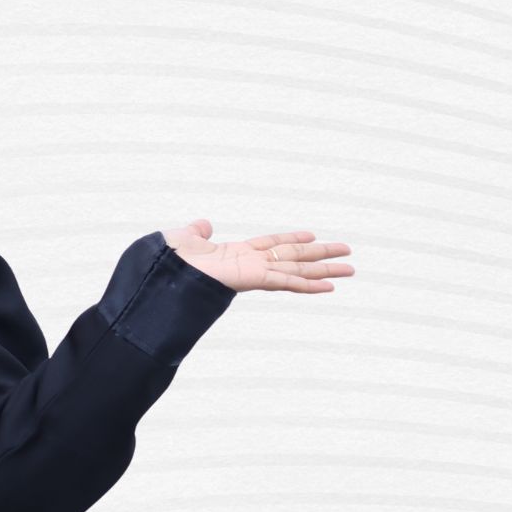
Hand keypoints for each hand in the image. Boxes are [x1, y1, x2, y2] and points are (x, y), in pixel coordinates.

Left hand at [157, 218, 353, 294]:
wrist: (160, 271)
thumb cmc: (167, 259)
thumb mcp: (185, 237)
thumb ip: (197, 232)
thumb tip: (204, 224)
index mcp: (236, 254)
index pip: (271, 244)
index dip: (291, 239)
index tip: (311, 235)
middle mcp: (249, 264)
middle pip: (293, 257)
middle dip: (320, 256)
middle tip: (348, 256)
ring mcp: (253, 272)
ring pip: (297, 269)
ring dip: (324, 270)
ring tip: (351, 270)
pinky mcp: (253, 279)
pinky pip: (286, 281)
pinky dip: (308, 283)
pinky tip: (329, 286)